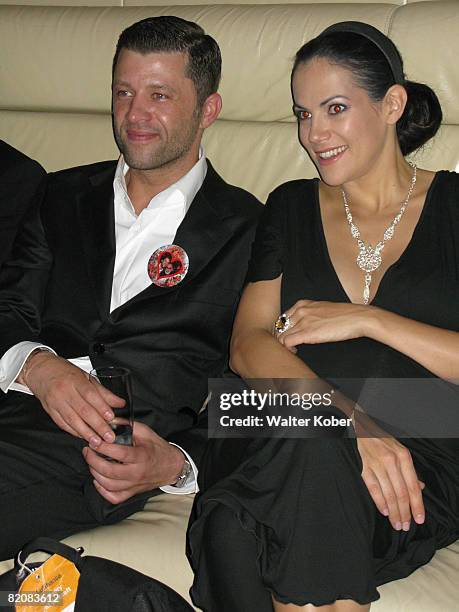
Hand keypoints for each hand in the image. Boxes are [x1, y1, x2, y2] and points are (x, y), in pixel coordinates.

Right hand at [22, 351, 123, 445]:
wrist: (41, 370)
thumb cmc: (64, 372)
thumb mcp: (86, 376)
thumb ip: (103, 392)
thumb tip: (119, 403)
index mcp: (75, 380)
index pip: (90, 395)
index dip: (101, 407)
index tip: (111, 417)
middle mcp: (64, 391)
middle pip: (83, 410)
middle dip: (97, 425)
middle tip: (108, 436)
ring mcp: (56, 402)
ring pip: (72, 420)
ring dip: (86, 433)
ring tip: (97, 441)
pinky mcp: (50, 411)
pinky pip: (63, 424)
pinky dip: (74, 432)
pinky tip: (84, 437)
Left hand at [82, 421, 185, 503]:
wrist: (171, 466)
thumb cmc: (157, 447)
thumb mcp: (145, 432)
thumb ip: (127, 426)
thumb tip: (109, 421)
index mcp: (141, 456)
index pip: (119, 453)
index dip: (103, 447)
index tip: (94, 440)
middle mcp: (137, 473)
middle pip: (109, 471)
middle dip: (93, 461)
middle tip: (88, 451)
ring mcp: (134, 485)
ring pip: (108, 485)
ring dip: (95, 473)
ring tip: (91, 462)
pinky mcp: (132, 493)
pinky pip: (113, 497)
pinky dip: (102, 490)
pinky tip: (98, 479)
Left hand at [276, 300, 369, 350]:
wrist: (357, 318)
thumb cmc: (344, 315)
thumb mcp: (322, 309)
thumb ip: (309, 314)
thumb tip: (302, 325)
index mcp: (302, 304)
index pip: (283, 318)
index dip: (283, 329)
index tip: (289, 336)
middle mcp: (300, 311)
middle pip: (280, 327)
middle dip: (282, 337)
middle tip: (291, 345)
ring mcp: (303, 321)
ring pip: (281, 335)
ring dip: (285, 344)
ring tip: (294, 349)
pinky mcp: (307, 333)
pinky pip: (286, 342)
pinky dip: (288, 348)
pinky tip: (296, 350)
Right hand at [354, 411, 424, 530]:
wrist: (363, 428)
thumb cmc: (383, 442)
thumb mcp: (400, 452)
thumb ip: (409, 471)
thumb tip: (419, 488)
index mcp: (404, 456)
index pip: (413, 486)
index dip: (417, 505)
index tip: (419, 519)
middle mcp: (392, 460)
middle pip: (401, 493)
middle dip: (404, 512)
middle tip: (405, 526)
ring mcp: (377, 464)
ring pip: (388, 493)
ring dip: (393, 511)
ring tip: (396, 523)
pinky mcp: (365, 467)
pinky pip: (373, 488)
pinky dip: (379, 501)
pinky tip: (384, 512)